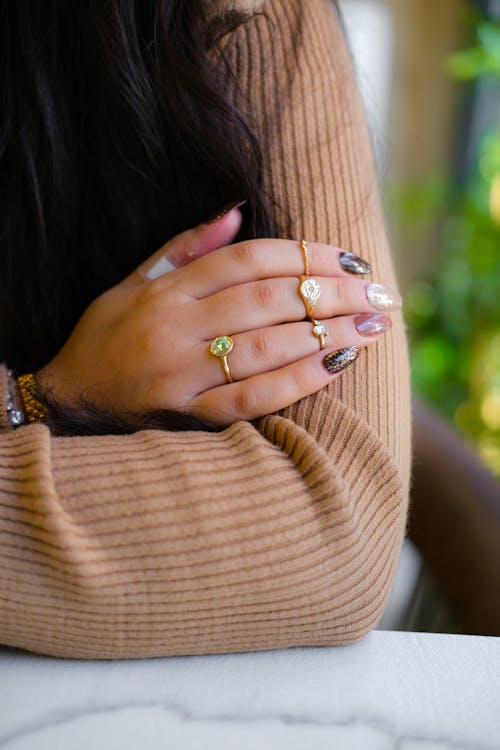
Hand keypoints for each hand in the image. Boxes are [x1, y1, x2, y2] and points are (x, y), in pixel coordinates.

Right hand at [36, 207, 399, 425]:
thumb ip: (186, 247)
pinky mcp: (188, 416)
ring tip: (372, 324)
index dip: (304, 255)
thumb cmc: (109, 334)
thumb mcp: (136, 280)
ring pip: (267, 347)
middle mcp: (175, 329)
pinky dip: (298, 381)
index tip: (350, 258)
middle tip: (378, 291)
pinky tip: (337, 364)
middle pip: (268, 301)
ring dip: (327, 333)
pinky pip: (252, 397)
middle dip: (331, 293)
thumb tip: (238, 208)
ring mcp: (182, 375)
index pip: (247, 260)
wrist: (72, 398)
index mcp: (166, 291)